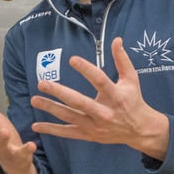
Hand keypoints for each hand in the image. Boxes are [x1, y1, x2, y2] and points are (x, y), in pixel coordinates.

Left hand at [30, 37, 169, 159]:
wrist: (139, 130)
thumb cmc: (133, 100)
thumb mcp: (131, 79)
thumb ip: (122, 60)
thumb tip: (116, 39)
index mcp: (116, 96)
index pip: (100, 80)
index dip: (86, 70)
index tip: (72, 59)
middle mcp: (104, 112)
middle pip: (79, 102)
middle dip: (60, 93)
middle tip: (42, 83)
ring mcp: (95, 125)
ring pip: (69, 117)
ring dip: (50, 108)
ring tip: (34, 99)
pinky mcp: (88, 135)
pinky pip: (67, 133)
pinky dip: (51, 130)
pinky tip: (36, 125)